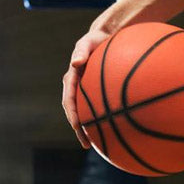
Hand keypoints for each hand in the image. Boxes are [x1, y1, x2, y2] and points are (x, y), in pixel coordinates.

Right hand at [61, 28, 111, 148]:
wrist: (104, 38)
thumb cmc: (96, 40)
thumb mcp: (87, 41)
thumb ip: (81, 50)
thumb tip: (76, 62)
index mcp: (71, 79)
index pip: (68, 100)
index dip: (72, 115)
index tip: (77, 127)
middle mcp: (76, 88)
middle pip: (75, 113)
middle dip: (79, 129)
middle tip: (86, 144)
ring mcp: (85, 92)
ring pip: (85, 114)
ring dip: (89, 129)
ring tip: (98, 145)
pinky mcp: (95, 93)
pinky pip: (98, 108)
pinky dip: (103, 120)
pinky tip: (114, 130)